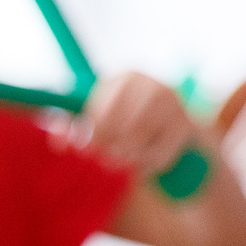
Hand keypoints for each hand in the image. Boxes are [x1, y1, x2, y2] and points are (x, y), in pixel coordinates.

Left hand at [74, 71, 195, 178]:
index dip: (90, 131)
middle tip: (102, 159)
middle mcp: (152, 85)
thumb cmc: (126, 121)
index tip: (83, 147)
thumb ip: (72, 126)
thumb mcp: (98, 117)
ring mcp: (174, 103)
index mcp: (126, 77)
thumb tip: (58, 140)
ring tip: (119, 163)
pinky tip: (141, 168)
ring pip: (139, 140)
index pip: (103, 107)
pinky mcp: (187, 125)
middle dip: (107, 146)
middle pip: (121, 124)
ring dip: (125, 158)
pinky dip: (146, 166)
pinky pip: (160, 153)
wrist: (177, 128)